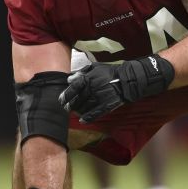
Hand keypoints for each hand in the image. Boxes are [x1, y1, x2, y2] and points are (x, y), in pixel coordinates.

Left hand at [58, 55, 173, 122]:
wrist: (126, 80)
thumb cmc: (109, 72)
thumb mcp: (95, 68)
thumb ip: (81, 72)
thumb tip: (69, 79)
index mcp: (89, 78)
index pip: (74, 88)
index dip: (66, 95)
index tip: (61, 100)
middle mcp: (93, 88)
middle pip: (78, 99)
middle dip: (70, 105)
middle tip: (66, 108)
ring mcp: (100, 97)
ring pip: (85, 107)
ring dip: (78, 111)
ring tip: (74, 112)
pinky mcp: (107, 105)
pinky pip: (95, 113)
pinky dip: (88, 118)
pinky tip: (82, 120)